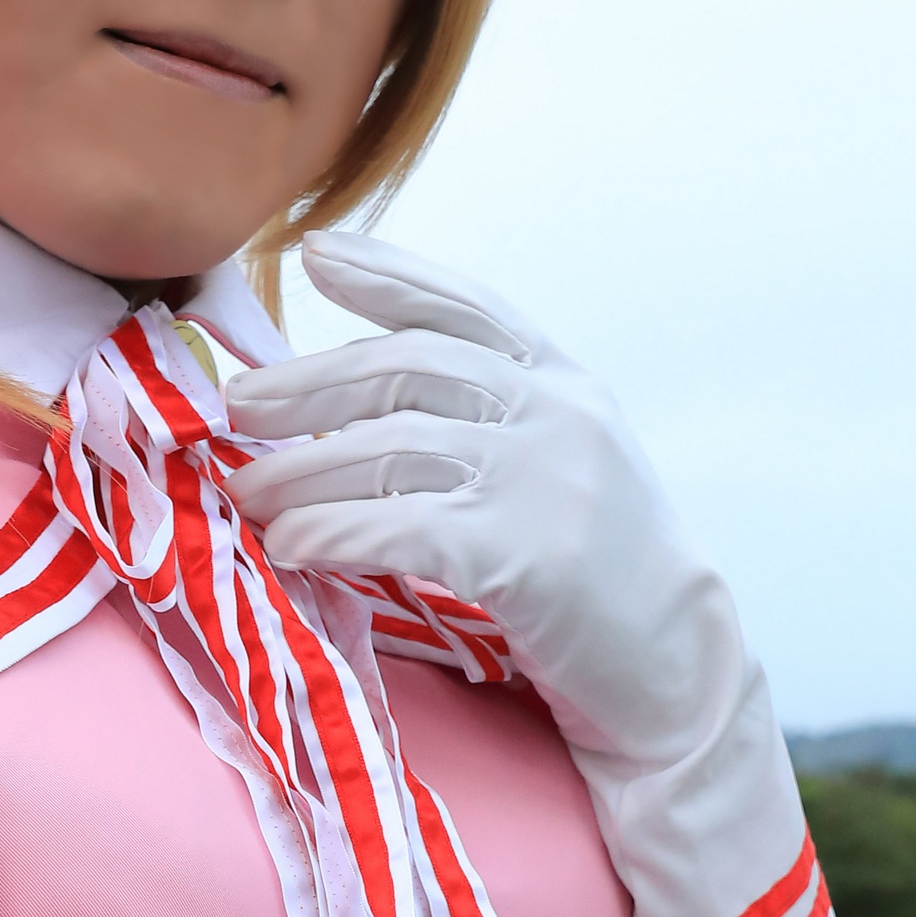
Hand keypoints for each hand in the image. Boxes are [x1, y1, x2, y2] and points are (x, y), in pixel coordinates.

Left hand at [224, 233, 743, 773]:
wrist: (676, 661)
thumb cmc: (602, 571)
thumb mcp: (561, 463)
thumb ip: (487, 421)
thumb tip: (351, 406)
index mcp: (561, 381)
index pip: (461, 306)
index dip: (386, 276)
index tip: (315, 255)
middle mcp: (554, 413)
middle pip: (404, 371)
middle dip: (309, 383)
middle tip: (239, 403)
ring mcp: (542, 479)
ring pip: (389, 450)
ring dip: (300, 470)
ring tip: (247, 492)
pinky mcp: (524, 554)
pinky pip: (400, 529)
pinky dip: (332, 533)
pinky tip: (291, 544)